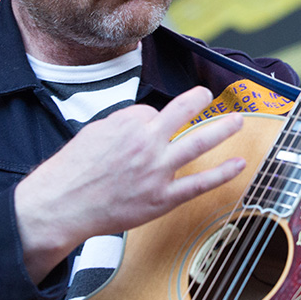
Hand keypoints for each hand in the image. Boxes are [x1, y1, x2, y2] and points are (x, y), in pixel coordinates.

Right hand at [12, 86, 244, 281]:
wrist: (63, 204)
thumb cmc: (74, 170)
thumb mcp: (95, 131)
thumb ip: (124, 124)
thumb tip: (144, 121)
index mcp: (129, 123)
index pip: (153, 112)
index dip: (150, 121)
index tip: (146, 129)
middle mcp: (147, 142)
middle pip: (184, 112)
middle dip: (201, 100)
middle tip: (211, 95)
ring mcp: (158, 170)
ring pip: (198, 143)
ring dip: (222, 129)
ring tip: (237, 120)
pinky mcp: (162, 198)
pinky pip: (199, 184)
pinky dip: (222, 173)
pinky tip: (238, 165)